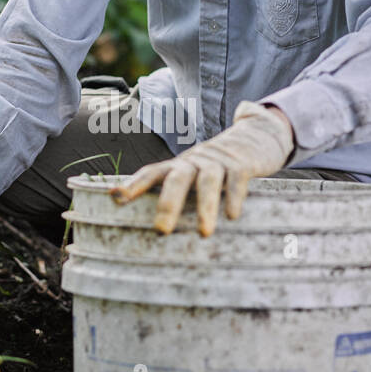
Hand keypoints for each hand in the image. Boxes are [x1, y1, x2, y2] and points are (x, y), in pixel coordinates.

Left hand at [108, 101, 294, 235]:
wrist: (254, 138)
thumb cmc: (215, 168)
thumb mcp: (193, 175)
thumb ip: (176, 194)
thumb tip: (156, 230)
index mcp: (178, 166)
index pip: (152, 173)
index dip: (134, 184)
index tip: (116, 197)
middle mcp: (194, 161)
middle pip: (177, 178)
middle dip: (168, 203)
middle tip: (162, 230)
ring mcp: (218, 161)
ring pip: (208, 181)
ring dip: (205, 207)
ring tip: (204, 233)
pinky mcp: (242, 164)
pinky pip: (236, 180)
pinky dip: (234, 197)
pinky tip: (232, 216)